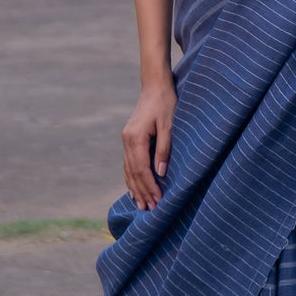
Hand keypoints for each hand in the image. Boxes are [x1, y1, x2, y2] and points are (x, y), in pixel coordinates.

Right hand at [122, 77, 175, 209]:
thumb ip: (164, 149)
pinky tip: (134, 189)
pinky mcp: (129, 139)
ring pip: (128, 169)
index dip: (149, 186)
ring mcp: (126, 140)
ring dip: (135, 188)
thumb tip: (160, 173)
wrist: (155, 86)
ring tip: (141, 205)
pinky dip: (131, 178)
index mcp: (135, 137)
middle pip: (132, 172)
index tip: (158, 200)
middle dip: (141, 191)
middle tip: (150, 209)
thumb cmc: (166, 103)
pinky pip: (128, 163)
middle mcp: (127, 140)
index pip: (141, 168)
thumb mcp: (169, 125)